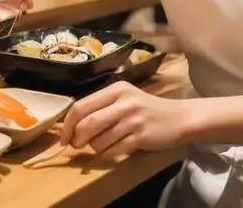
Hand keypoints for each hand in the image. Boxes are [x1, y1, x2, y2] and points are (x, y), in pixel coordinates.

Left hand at [59, 81, 188, 159]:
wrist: (179, 118)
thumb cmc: (147, 109)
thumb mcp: (125, 99)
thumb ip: (102, 106)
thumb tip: (72, 125)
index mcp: (116, 88)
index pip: (81, 105)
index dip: (68, 124)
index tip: (63, 138)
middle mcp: (124, 101)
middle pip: (87, 123)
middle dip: (77, 138)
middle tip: (77, 146)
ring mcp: (133, 119)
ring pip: (99, 139)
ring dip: (94, 148)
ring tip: (101, 145)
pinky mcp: (140, 136)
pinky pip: (113, 150)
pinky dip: (107, 154)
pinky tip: (111, 151)